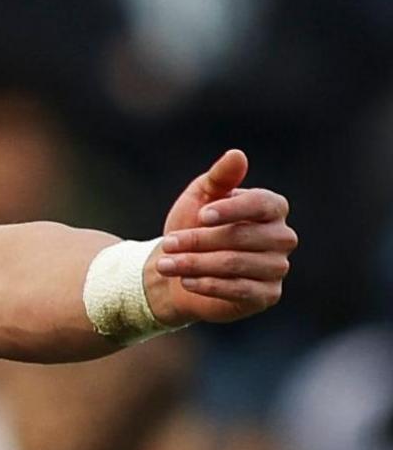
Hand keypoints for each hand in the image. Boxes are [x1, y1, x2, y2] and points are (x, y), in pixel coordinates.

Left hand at [147, 149, 296, 325]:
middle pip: (241, 237)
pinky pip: (239, 290)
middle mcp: (282, 237)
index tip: (201, 215)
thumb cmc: (193, 227)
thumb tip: (237, 155)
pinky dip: (208, 285)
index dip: (231, 209)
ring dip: (195, 264)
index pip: (261, 204)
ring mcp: (277, 267)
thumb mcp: (200, 197)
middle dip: (199, 240)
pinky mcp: (268, 294)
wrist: (179, 269)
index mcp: (271, 208)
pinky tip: (185, 281)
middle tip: (168, 243)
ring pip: (235, 264)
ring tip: (166, 264)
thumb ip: (219, 177)